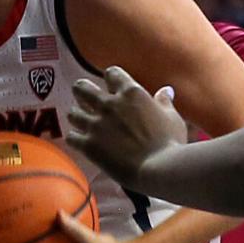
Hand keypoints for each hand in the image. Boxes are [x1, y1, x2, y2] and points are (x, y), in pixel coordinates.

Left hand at [66, 67, 186, 192]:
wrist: (158, 169)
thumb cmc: (170, 143)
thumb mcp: (172, 118)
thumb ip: (164, 102)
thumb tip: (166, 90)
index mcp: (131, 93)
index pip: (112, 73)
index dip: (110, 78)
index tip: (111, 85)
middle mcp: (109, 104)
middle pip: (82, 88)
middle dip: (81, 91)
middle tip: (84, 97)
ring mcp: (96, 124)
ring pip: (73, 113)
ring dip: (77, 116)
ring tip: (81, 121)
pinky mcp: (89, 145)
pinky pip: (71, 137)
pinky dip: (75, 139)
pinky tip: (80, 141)